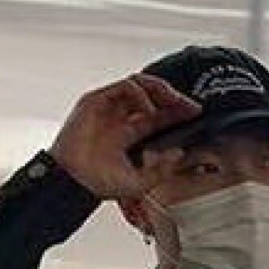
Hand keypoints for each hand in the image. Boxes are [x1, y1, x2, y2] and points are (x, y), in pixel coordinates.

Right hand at [49, 74, 200, 201]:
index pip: (158, 116)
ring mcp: (107, 107)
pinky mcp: (96, 100)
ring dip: (160, 90)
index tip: (196, 113)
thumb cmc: (97, 183)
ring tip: (174, 101)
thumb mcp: (139, 182)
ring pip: (139, 85)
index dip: (178, 112)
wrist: (72, 181)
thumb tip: (180, 153)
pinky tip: (149, 110)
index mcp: (128, 135)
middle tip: (190, 105)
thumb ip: (161, 170)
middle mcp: (119, 118)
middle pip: (152, 97)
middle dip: (173, 98)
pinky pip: (124, 87)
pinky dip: (140, 94)